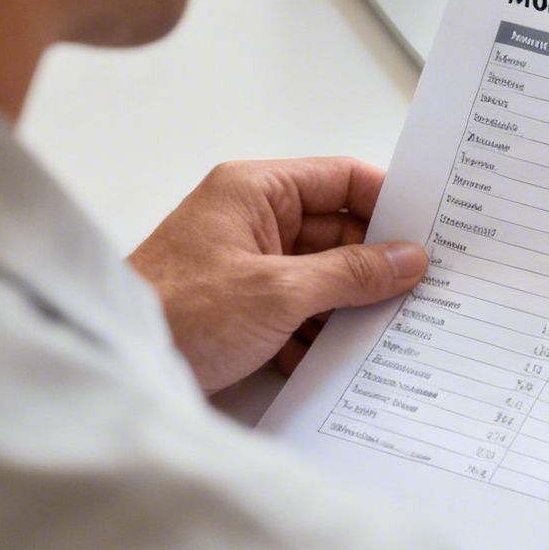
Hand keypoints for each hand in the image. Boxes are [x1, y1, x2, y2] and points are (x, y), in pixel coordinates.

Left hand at [129, 158, 426, 391]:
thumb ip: (351, 273)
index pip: (342, 179)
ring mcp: (248, 266)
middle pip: (338, 231)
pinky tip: (353, 359)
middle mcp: (252, 220)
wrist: (115, 370)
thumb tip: (408, 259)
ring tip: (398, 327)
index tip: (434, 227)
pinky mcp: (244, 309)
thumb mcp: (278, 292)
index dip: (390, 201)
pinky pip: (302, 311)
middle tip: (428, 287)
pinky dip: (324, 334)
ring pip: (325, 276)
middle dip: (378, 263)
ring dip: (353, 305)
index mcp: (255, 191)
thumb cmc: (177, 314)